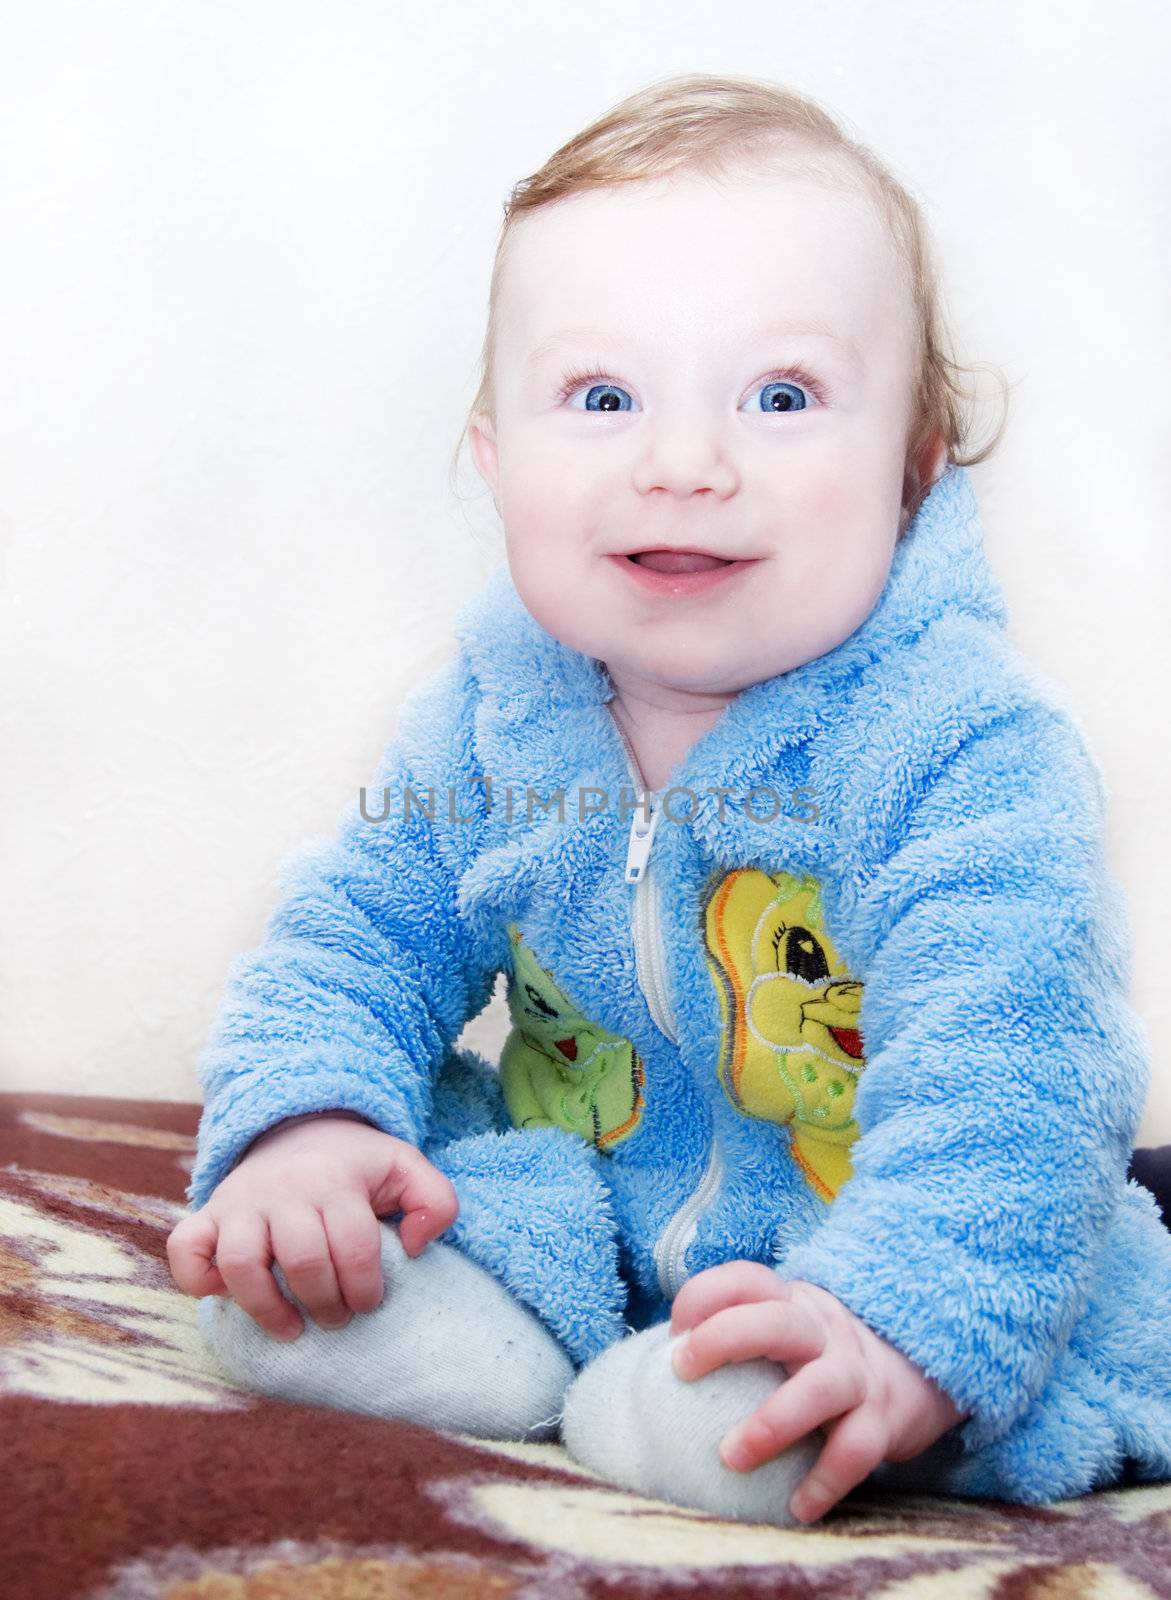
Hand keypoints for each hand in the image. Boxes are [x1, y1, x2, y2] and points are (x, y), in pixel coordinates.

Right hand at [166, 1114, 457, 1340]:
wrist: (299, 1127)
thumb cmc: (357, 1165)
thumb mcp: (406, 1169)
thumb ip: (436, 1203)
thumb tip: (418, 1247)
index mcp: (336, 1180)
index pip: (353, 1244)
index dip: (366, 1286)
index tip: (369, 1303)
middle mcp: (285, 1190)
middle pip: (302, 1259)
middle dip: (325, 1302)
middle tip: (337, 1317)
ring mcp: (241, 1202)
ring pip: (241, 1261)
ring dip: (265, 1307)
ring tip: (291, 1328)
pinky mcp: (208, 1213)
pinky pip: (187, 1248)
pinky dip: (197, 1278)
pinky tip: (224, 1294)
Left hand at [669, 1260, 967, 1523]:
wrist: (914, 1370)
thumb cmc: (817, 1356)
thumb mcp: (782, 1329)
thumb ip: (736, 1335)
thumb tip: (651, 1369)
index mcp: (791, 1302)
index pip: (746, 1279)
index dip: (704, 1295)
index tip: (673, 1332)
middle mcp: (823, 1330)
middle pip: (778, 1321)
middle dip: (726, 1338)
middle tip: (682, 1370)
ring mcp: (856, 1373)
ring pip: (821, 1387)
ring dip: (773, 1423)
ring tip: (730, 1456)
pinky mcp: (883, 1420)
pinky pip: (857, 1449)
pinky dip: (826, 1480)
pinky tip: (797, 1506)